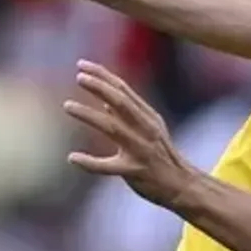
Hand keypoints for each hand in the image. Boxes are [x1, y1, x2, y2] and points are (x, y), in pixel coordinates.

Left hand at [63, 60, 198, 207]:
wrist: (182, 185)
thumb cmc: (162, 157)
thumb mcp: (150, 131)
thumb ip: (130, 116)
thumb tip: (105, 102)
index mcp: (148, 117)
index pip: (123, 90)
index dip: (102, 75)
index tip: (81, 65)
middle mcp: (146, 130)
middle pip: (121, 102)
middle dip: (100, 87)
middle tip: (79, 77)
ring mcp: (140, 150)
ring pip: (113, 128)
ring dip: (89, 115)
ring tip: (68, 105)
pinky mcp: (135, 171)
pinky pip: (109, 166)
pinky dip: (90, 162)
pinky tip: (73, 157)